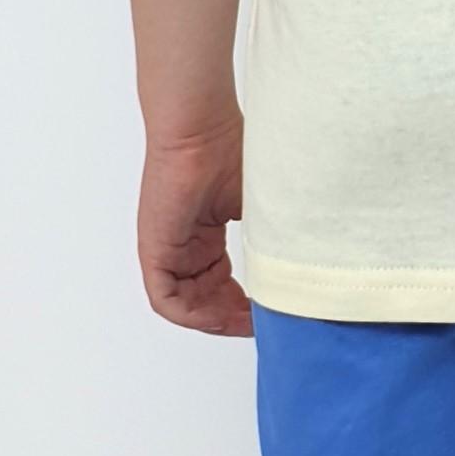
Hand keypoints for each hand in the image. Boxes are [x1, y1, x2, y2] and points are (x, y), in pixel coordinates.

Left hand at [138, 117, 250, 336]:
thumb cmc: (230, 152)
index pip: (219, 282)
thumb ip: (272, 238)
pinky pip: (166, 299)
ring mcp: (167, 248)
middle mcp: (184, 244)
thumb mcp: (261, 206)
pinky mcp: (154, 250)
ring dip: (215, 319)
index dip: (242, 303)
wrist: (201, 130)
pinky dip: (192, 314)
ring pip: (186, 303)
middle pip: (204, 298)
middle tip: (260, 325)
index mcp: (204, 233)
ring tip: (246, 324)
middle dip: (232, 317)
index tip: (269, 311)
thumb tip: (300, 267)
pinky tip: (219, 315)